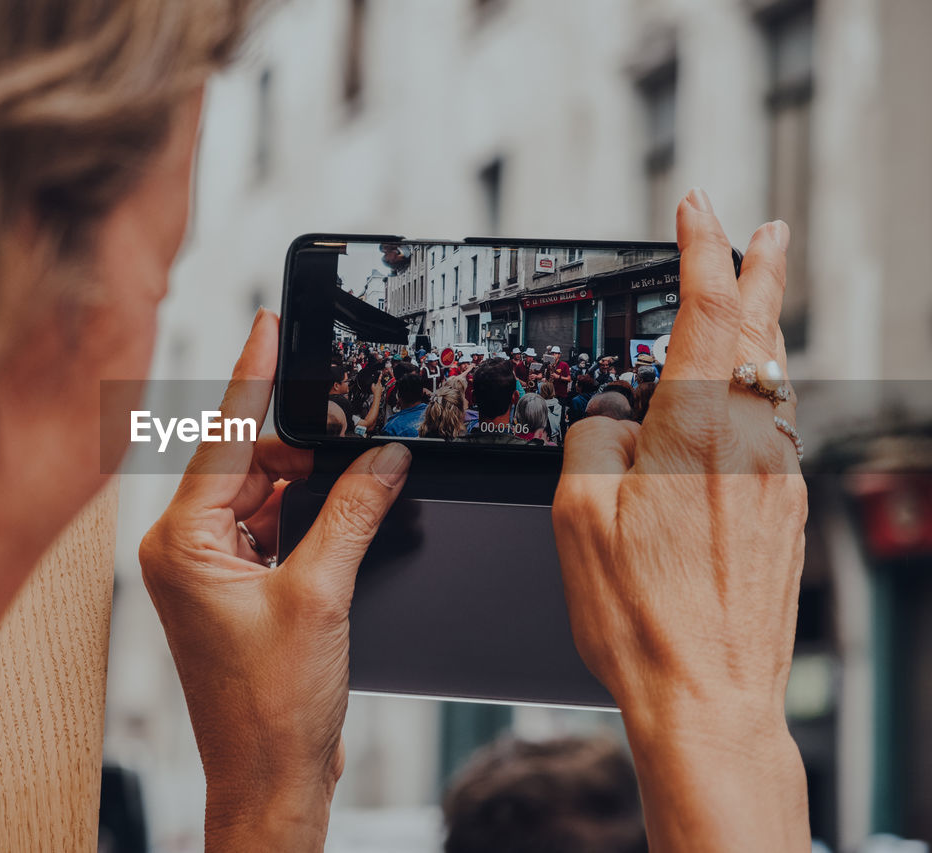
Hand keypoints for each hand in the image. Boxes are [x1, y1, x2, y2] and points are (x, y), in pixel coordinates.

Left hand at [140, 309, 410, 850]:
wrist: (272, 780)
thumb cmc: (271, 710)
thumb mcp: (321, 596)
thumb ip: (352, 513)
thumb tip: (382, 459)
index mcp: (180, 544)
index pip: (219, 438)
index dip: (252, 376)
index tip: (268, 324)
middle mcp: (185, 550)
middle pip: (248, 463)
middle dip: (302, 444)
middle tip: (358, 425)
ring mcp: (211, 569)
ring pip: (265, 493)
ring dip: (312, 483)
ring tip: (363, 470)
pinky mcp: (238, 587)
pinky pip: (275, 526)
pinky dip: (312, 515)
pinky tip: (351, 508)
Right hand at [553, 189, 808, 851]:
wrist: (708, 697)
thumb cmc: (639, 617)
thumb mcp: (578, 513)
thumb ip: (594, 435)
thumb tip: (613, 409)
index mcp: (697, 431)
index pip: (706, 309)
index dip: (702, 246)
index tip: (698, 206)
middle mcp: (752, 445)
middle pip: (761, 333)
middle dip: (762, 272)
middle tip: (769, 230)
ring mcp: (777, 481)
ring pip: (773, 382)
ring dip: (762, 332)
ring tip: (754, 302)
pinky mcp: (783, 515)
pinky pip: (773, 429)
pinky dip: (758, 393)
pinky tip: (743, 402)